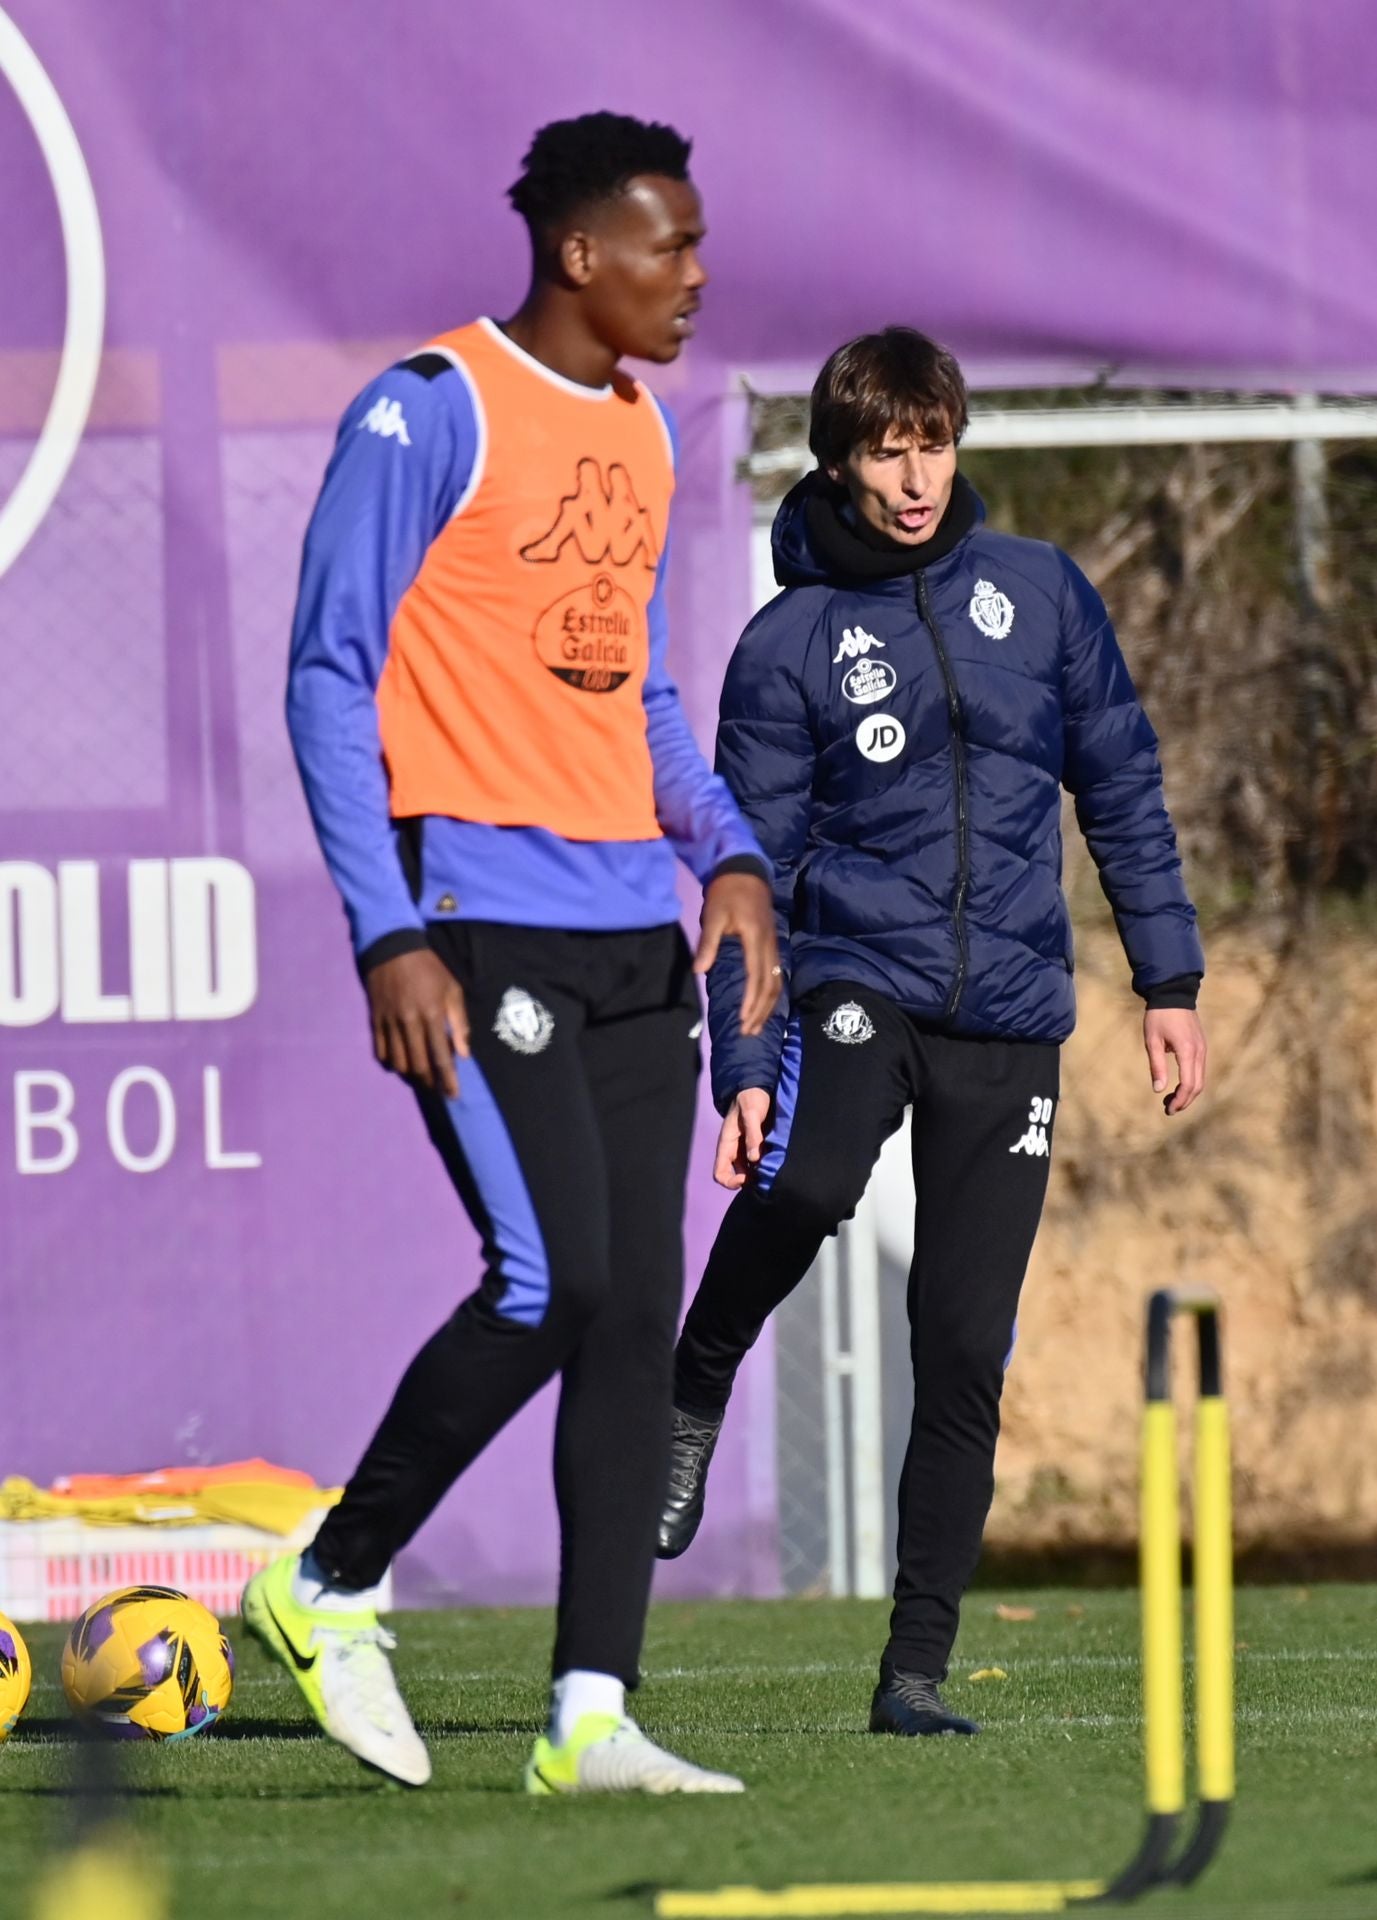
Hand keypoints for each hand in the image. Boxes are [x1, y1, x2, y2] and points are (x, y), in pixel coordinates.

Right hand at [366, 949, 469, 1097]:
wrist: (392, 948)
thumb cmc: (429, 968)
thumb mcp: (452, 989)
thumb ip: (459, 1022)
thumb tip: (464, 1053)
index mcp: (431, 1014)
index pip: (441, 1056)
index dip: (448, 1079)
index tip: (453, 1095)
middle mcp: (409, 1022)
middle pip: (418, 1065)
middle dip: (429, 1082)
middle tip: (437, 1089)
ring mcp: (389, 1023)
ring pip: (398, 1062)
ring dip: (410, 1076)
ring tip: (421, 1079)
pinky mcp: (375, 1020)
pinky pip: (380, 1051)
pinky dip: (390, 1063)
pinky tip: (400, 1065)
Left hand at [694, 872, 779, 1035]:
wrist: (745, 871)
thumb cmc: (726, 893)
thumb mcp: (713, 915)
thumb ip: (708, 943)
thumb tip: (699, 970)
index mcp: (755, 939)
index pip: (756, 977)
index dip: (751, 1002)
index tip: (743, 1020)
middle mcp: (769, 945)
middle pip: (769, 986)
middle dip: (760, 1011)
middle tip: (748, 1032)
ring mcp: (773, 945)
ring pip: (776, 983)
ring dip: (767, 1007)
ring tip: (756, 1026)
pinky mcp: (772, 944)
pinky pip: (776, 975)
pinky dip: (771, 995)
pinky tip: (764, 1006)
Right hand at [714, 1088, 772, 1188]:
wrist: (757, 1088)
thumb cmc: (750, 1098)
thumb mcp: (751, 1113)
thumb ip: (752, 1134)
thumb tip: (754, 1159)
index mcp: (726, 1145)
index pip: (720, 1173)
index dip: (731, 1182)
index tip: (747, 1178)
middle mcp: (734, 1151)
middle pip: (736, 1177)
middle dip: (749, 1181)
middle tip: (765, 1175)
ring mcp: (746, 1150)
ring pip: (750, 1173)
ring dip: (759, 1175)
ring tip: (774, 1168)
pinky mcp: (757, 1147)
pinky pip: (759, 1164)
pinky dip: (766, 1167)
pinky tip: (777, 1162)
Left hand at [1144, 1008, 1205, 1115]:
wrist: (1173, 993)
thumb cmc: (1159, 1016)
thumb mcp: (1152, 1040)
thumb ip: (1157, 1065)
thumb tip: (1158, 1090)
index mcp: (1187, 1051)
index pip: (1188, 1083)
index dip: (1180, 1100)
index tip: (1169, 1110)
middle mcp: (1199, 1052)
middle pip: (1198, 1085)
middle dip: (1185, 1101)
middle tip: (1169, 1109)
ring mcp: (1203, 1048)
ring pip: (1201, 1079)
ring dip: (1188, 1093)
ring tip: (1171, 1100)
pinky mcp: (1201, 1046)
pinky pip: (1200, 1070)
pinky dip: (1191, 1082)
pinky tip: (1178, 1086)